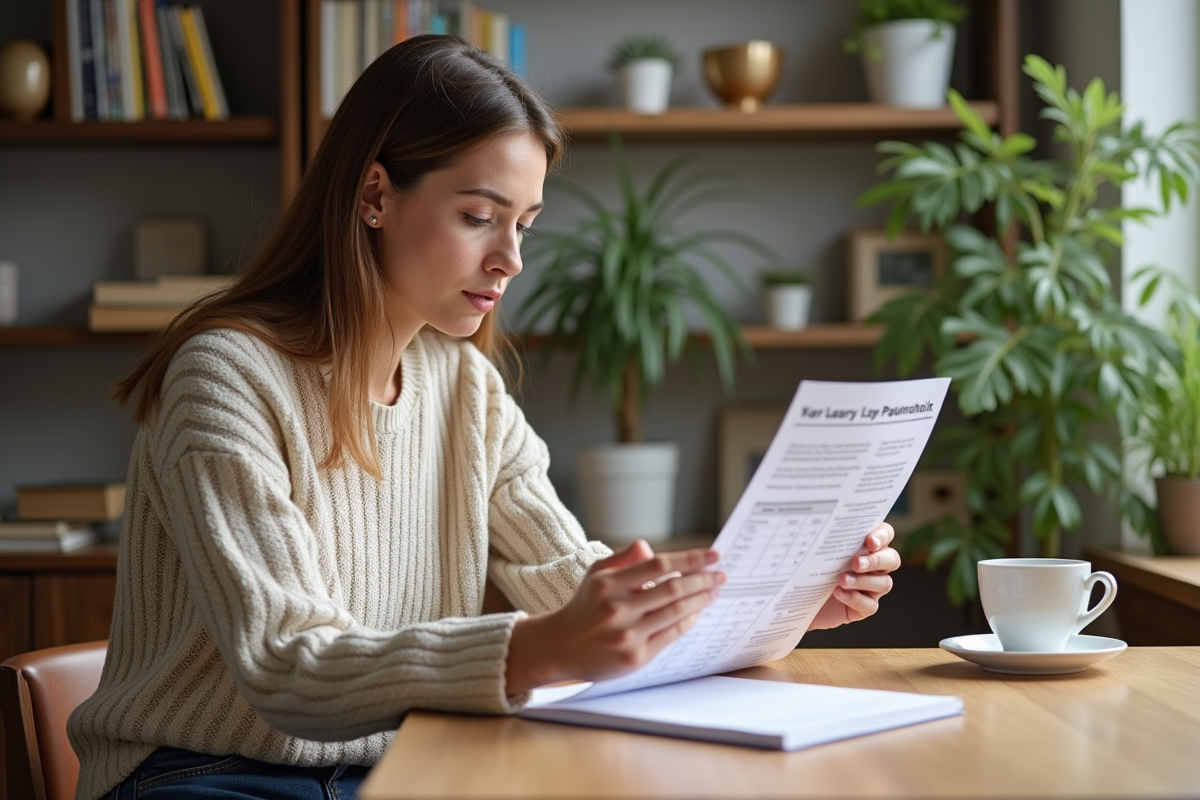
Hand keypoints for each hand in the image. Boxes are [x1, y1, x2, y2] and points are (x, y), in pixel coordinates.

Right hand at [505, 540, 724, 694]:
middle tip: (721, 574)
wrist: (560, 647)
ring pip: (676, 612)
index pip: (658, 564)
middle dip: (703, 580)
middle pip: (673, 589)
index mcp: (608, 583)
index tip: (713, 555)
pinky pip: (671, 635)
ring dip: (701, 600)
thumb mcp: (596, 574)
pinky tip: (698, 612)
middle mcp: (617, 608)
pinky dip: (688, 621)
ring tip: (714, 591)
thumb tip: (647, 546)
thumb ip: (623, 559)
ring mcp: (627, 634)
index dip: (690, 559)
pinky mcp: (634, 657)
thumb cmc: (584, 606)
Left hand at [807, 522, 898, 630]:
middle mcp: (874, 566)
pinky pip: (870, 605)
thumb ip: (825, 538)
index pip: (886, 534)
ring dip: (864, 581)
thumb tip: (819, 522)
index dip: (882, 536)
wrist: (800, 599)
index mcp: (867, 546)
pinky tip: (838, 593)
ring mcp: (871, 588)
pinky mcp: (864, 608)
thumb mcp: (816, 552)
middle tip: (856, 563)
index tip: (869, 541)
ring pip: (884, 583)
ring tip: (842, 580)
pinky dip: (855, 599)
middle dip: (876, 560)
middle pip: (892, 559)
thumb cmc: (809, 569)